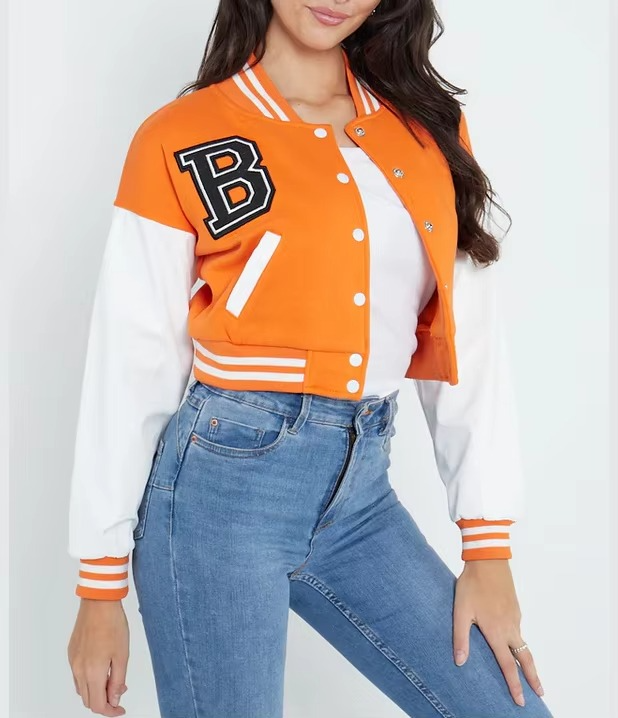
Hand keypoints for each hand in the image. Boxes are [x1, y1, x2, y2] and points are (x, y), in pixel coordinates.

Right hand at [68, 598, 129, 714]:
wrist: (99, 603)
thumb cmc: (112, 624)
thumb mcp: (122, 655)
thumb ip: (117, 680)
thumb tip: (114, 699)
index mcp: (93, 672)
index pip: (98, 705)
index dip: (110, 711)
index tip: (120, 709)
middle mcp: (79, 670)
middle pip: (88, 700)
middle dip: (104, 701)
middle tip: (119, 690)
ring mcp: (73, 662)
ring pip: (82, 689)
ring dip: (96, 690)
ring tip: (113, 677)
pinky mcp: (71, 653)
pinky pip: (77, 675)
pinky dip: (89, 679)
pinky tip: (102, 668)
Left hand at [453, 559, 543, 706]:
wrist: (488, 561)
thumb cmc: (472, 585)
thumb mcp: (461, 612)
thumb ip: (460, 638)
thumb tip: (460, 662)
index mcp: (496, 632)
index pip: (508, 665)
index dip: (515, 684)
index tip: (520, 700)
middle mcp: (510, 627)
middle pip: (525, 658)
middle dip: (533, 677)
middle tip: (539, 693)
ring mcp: (515, 617)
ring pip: (522, 643)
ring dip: (526, 659)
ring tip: (526, 671)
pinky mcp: (515, 607)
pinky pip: (518, 629)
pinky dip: (519, 641)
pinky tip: (511, 641)